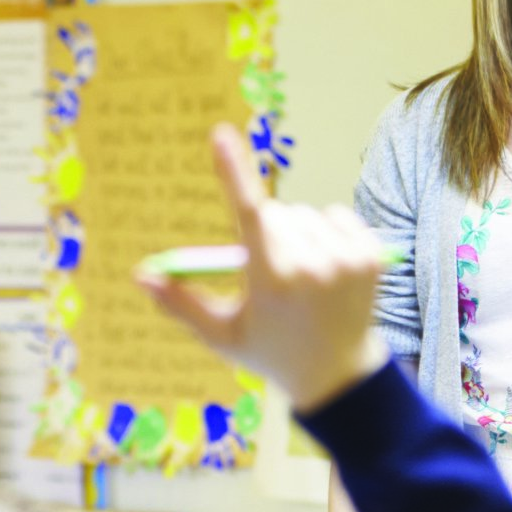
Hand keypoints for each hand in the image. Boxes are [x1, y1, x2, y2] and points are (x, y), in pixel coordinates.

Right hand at [136, 123, 385, 412]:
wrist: (340, 376)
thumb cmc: (271, 352)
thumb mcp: (222, 335)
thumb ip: (181, 304)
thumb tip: (140, 275)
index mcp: (271, 282)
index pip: (247, 214)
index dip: (232, 172)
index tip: (220, 134)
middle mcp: (310, 268)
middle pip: (274, 213)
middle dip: (266, 233)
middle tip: (274, 276)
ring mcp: (346, 261)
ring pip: (305, 214)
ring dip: (297, 234)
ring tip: (303, 277)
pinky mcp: (371, 256)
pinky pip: (337, 215)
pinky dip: (328, 232)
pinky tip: (328, 267)